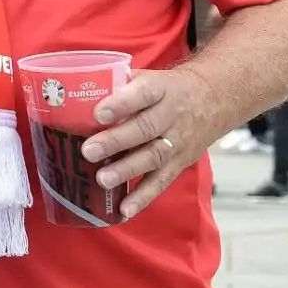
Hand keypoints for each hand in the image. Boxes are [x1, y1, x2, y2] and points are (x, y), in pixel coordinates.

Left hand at [79, 66, 220, 218]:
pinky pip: (162, 181)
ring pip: (153, 157)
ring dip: (127, 170)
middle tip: (88, 151)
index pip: (143, 94)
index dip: (121, 104)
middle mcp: (171, 116)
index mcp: (160, 89)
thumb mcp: (148, 77)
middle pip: (145, 129)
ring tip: (102, 179)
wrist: (213, 99)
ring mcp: (177, 141)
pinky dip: (143, 197)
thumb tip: (74, 92)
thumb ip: (117, 84)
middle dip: (115, 141)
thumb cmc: (166, 89)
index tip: (98, 113)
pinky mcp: (180, 163)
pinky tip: (124, 210)